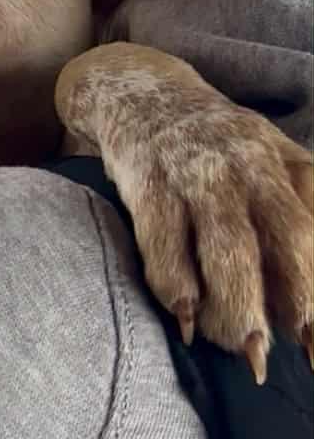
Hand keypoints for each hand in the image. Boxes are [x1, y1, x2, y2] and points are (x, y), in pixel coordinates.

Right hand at [57, 43, 312, 380]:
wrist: (141, 92)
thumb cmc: (217, 141)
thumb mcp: (273, 156)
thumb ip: (302, 201)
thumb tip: (312, 289)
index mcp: (280, 164)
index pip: (311, 228)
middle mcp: (245, 168)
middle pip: (283, 237)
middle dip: (293, 297)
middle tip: (286, 346)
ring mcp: (195, 176)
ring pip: (225, 247)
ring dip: (235, 304)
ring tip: (237, 346)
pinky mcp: (148, 186)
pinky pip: (163, 242)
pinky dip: (175, 285)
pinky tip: (186, 320)